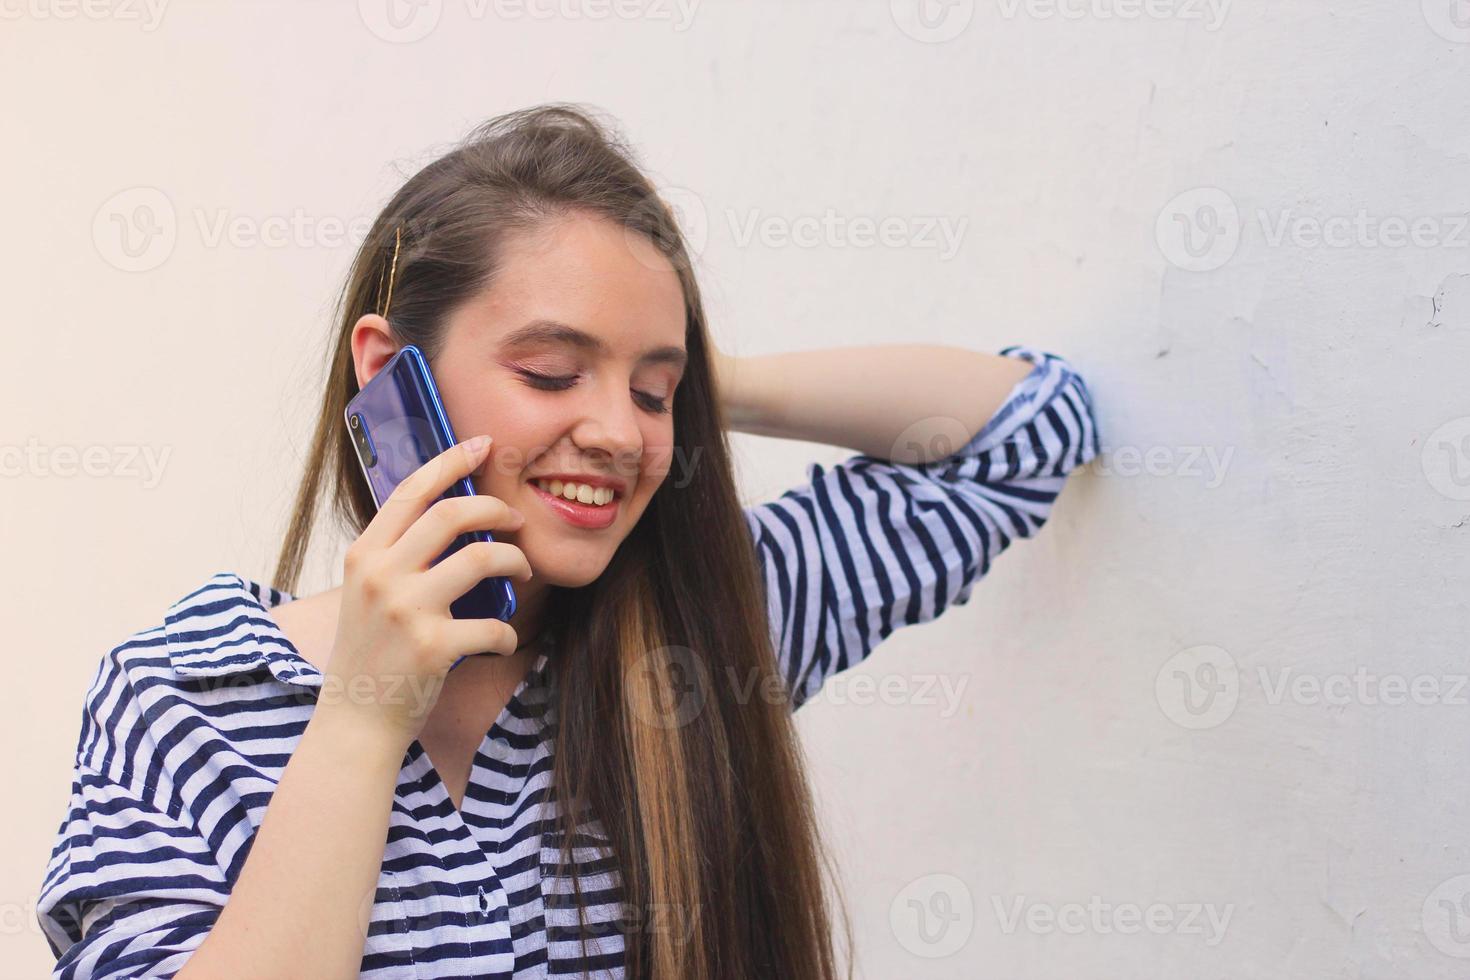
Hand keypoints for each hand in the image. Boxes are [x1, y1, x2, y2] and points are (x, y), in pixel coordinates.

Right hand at [319, 436, 533, 750]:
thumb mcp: (367, 593)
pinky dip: (506, 631)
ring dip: (515, 561)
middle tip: (517, 519)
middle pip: (452, 514)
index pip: (411, 491)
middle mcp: (381, 576)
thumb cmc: (371, 655)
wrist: (355, 722)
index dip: (451, 461)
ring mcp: (406, 610)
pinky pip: (493, 624)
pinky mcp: (433, 647)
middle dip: (496, 509)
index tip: (482, 445)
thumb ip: (398, 556)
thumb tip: (451, 517)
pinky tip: (500, 638)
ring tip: (522, 571)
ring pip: (482, 558)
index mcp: (364, 556)